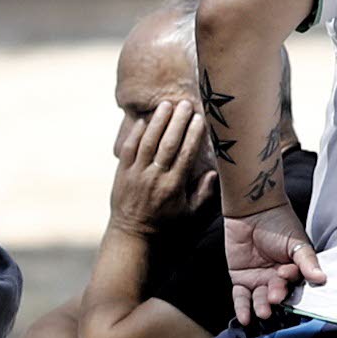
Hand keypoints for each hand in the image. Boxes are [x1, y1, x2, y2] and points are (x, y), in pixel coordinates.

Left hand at [109, 97, 213, 232]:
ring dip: (157, 122)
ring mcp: (136, 173)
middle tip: (185, 104)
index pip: (185, 154)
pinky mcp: (122, 173)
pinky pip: (128, 149)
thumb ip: (204, 193)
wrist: (132, 233)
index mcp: (173, 185)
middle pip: (167, 144)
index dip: (193, 135)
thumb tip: (214, 172)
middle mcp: (154, 177)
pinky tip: (144, 120)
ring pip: (147, 142)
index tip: (200, 119)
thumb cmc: (165, 222)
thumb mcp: (190, 213)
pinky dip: (135, 133)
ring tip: (166, 105)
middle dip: (177, 122)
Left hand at [223, 202, 325, 328]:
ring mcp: (259, 279)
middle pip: (279, 294)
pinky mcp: (241, 279)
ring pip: (261, 299)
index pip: (295, 284)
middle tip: (274, 297)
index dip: (290, 281)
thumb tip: (322, 278)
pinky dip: (243, 308)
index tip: (286, 274)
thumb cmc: (279, 223)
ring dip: (262, 307)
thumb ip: (307, 261)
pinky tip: (245, 319)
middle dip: (277, 297)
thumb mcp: (297, 243)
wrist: (252, 210)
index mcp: (295, 270)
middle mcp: (278, 278)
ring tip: (263, 312)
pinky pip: (241, 297)